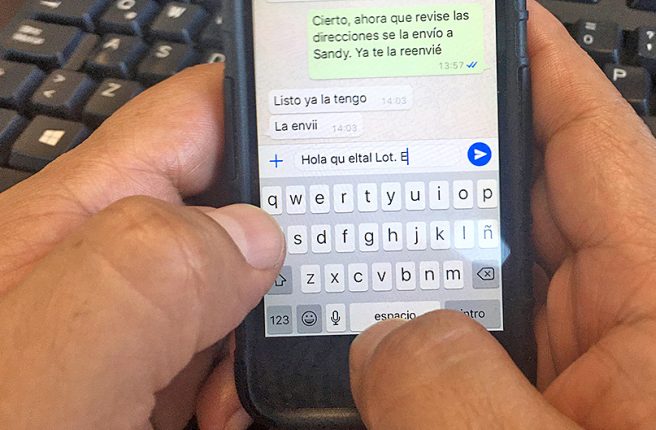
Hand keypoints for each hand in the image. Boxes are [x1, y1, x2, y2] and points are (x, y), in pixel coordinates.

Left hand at [0, 64, 283, 429]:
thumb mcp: (49, 370)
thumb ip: (145, 273)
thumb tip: (253, 234)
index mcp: (72, 228)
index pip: (191, 122)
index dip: (272, 114)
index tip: (347, 147)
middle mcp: (103, 273)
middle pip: (230, 211)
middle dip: (286, 247)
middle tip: (304, 300)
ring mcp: (127, 341)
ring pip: (239, 295)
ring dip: (272, 332)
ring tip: (242, 390)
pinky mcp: (143, 393)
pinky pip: (223, 365)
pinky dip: (249, 387)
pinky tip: (229, 417)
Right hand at [349, 2, 655, 428]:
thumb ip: (454, 388)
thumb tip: (383, 341)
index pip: (605, 155)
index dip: (550, 77)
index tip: (498, 25)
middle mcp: (634, 344)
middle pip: (540, 215)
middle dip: (459, 172)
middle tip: (380, 138)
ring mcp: (591, 388)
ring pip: (500, 293)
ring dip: (432, 272)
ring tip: (357, 248)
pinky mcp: (551, 421)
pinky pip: (482, 358)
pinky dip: (431, 344)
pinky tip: (381, 344)